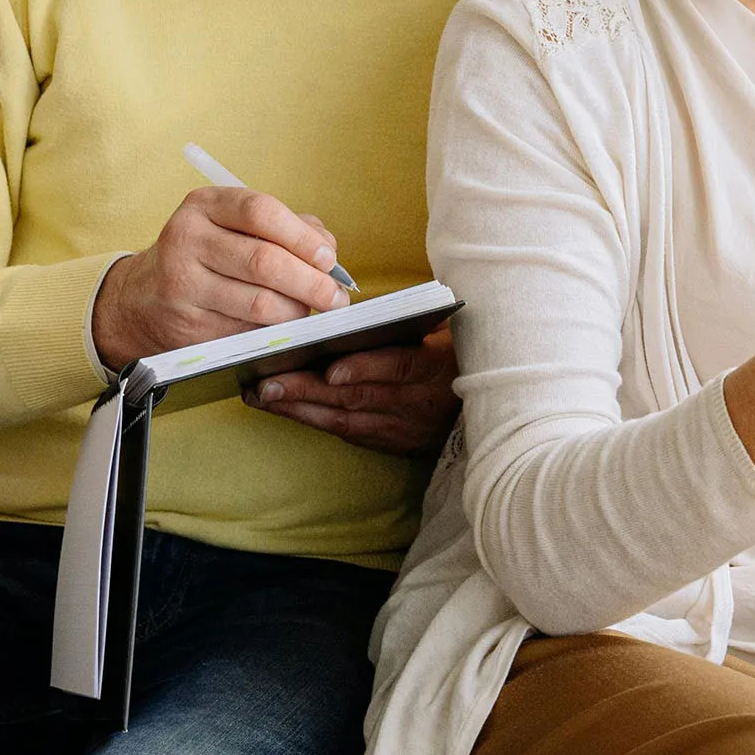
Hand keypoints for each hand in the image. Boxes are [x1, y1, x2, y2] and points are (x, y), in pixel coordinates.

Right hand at [91, 189, 347, 370]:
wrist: (142, 298)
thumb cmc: (207, 255)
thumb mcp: (235, 226)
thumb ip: (287, 228)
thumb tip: (328, 249)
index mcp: (204, 205)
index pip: (261, 212)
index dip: (302, 237)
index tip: (329, 258)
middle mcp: (187, 240)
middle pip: (264, 261)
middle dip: (310, 282)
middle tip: (335, 296)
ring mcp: (182, 285)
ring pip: (259, 303)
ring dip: (296, 311)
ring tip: (311, 311)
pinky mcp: (187, 325)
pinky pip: (245, 331)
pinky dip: (273, 332)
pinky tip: (281, 327)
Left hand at [245, 324, 460, 453]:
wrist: (492, 407)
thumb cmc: (459, 356)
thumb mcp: (450, 334)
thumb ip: (415, 323)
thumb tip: (368, 310)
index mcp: (436, 368)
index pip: (398, 367)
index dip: (364, 369)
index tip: (330, 368)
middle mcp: (420, 404)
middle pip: (359, 398)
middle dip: (309, 390)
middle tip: (266, 383)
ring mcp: (406, 429)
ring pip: (346, 420)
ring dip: (302, 409)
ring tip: (263, 396)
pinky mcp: (394, 444)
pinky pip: (350, 433)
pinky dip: (317, 421)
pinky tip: (287, 409)